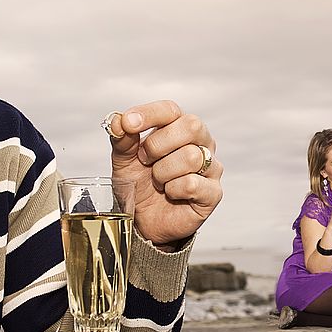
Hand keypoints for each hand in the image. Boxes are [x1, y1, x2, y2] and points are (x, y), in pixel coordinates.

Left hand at [106, 101, 223, 246]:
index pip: (170, 110)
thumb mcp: (124, 160)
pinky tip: (170, 194)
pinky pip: (192, 183)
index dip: (148, 114)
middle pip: (191, 126)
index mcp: (180, 127)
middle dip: (158, 144)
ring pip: (191, 157)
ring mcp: (211, 167)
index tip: (127, 124)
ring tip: (158, 182)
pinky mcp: (213, 193)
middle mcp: (201, 143)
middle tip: (144, 160)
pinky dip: (173, 190)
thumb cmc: (138, 184)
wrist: (143, 221)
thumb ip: (122, 139)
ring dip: (163, 172)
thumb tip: (118, 121)